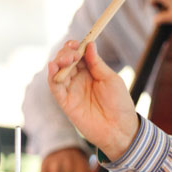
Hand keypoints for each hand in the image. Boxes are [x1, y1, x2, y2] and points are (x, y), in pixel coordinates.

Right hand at [47, 41, 138, 160]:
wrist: (119, 128)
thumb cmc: (119, 104)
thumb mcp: (111, 79)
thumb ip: (97, 63)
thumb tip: (89, 44)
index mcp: (90, 71)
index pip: (77, 54)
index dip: (75, 47)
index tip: (77, 42)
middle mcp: (78, 79)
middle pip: (65, 60)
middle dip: (66, 53)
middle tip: (74, 53)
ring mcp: (71, 90)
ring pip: (57, 71)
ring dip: (59, 61)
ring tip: (67, 59)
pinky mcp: (65, 102)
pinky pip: (55, 87)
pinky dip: (52, 76)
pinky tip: (53, 67)